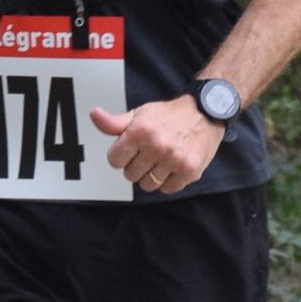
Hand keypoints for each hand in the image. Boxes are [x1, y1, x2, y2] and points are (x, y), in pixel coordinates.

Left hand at [90, 95, 224, 194]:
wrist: (206, 112)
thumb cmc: (170, 115)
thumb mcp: (140, 114)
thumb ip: (115, 122)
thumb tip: (94, 115)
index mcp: (140, 131)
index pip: (114, 160)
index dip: (121, 155)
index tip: (131, 150)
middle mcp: (157, 145)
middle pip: (130, 175)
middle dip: (136, 165)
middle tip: (148, 154)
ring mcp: (173, 160)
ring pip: (147, 185)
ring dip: (151, 176)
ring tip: (160, 161)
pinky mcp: (189, 170)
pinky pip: (167, 189)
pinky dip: (168, 182)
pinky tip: (172, 167)